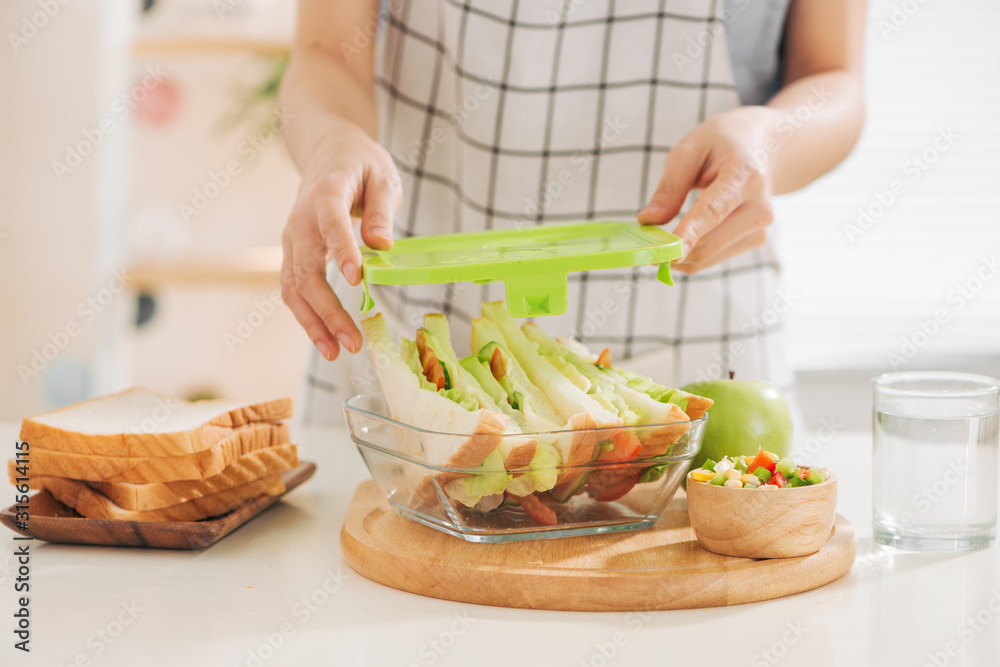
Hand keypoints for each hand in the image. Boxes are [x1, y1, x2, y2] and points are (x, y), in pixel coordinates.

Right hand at [281, 121, 401, 359]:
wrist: (327, 153)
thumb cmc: (360, 164)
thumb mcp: (382, 176)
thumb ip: (381, 211)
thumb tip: (381, 246)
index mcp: (326, 193)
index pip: (330, 223)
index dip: (342, 250)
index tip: (357, 279)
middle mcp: (301, 219)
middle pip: (307, 268)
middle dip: (328, 308)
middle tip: (353, 340)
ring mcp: (292, 239)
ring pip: (294, 286)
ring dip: (314, 322)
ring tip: (337, 352)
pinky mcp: (293, 254)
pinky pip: (293, 289)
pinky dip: (306, 317)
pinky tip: (326, 341)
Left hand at [638, 106, 781, 273]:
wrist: (764, 146)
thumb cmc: (723, 144)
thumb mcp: (690, 150)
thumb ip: (670, 186)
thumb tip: (649, 220)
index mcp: (744, 174)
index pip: (713, 210)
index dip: (691, 233)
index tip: (671, 253)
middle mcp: (759, 204)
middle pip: (710, 243)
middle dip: (673, 251)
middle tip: (645, 249)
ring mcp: (760, 226)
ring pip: (710, 257)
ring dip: (681, 256)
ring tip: (664, 238)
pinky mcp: (756, 239)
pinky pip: (715, 258)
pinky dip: (693, 255)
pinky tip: (687, 237)